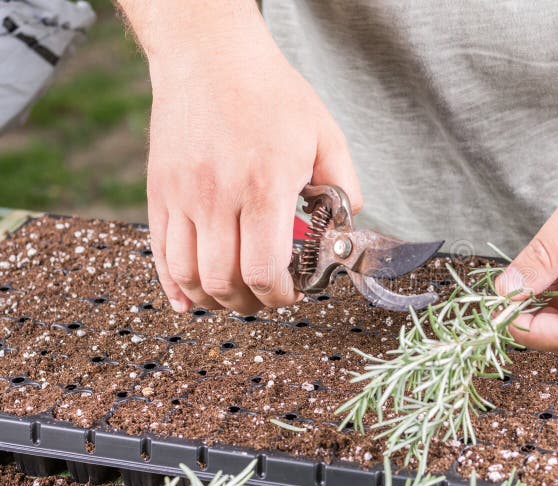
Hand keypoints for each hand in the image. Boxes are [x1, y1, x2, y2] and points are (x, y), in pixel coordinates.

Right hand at [145, 19, 360, 313]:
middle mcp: (218, 197)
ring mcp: (182, 196)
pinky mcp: (159, 192)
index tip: (292, 293)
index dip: (280, 295)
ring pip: (188, 275)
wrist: (210, 56)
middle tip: (267, 297)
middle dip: (251, 303)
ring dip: (214, 300)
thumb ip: (343, 187)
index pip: (265, 270)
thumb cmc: (270, 94)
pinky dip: (174, 285)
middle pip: (224, 281)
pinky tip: (190, 298)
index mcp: (264, 187)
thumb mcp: (325, 135)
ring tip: (235, 296)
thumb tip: (344, 228)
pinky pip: (159, 253)